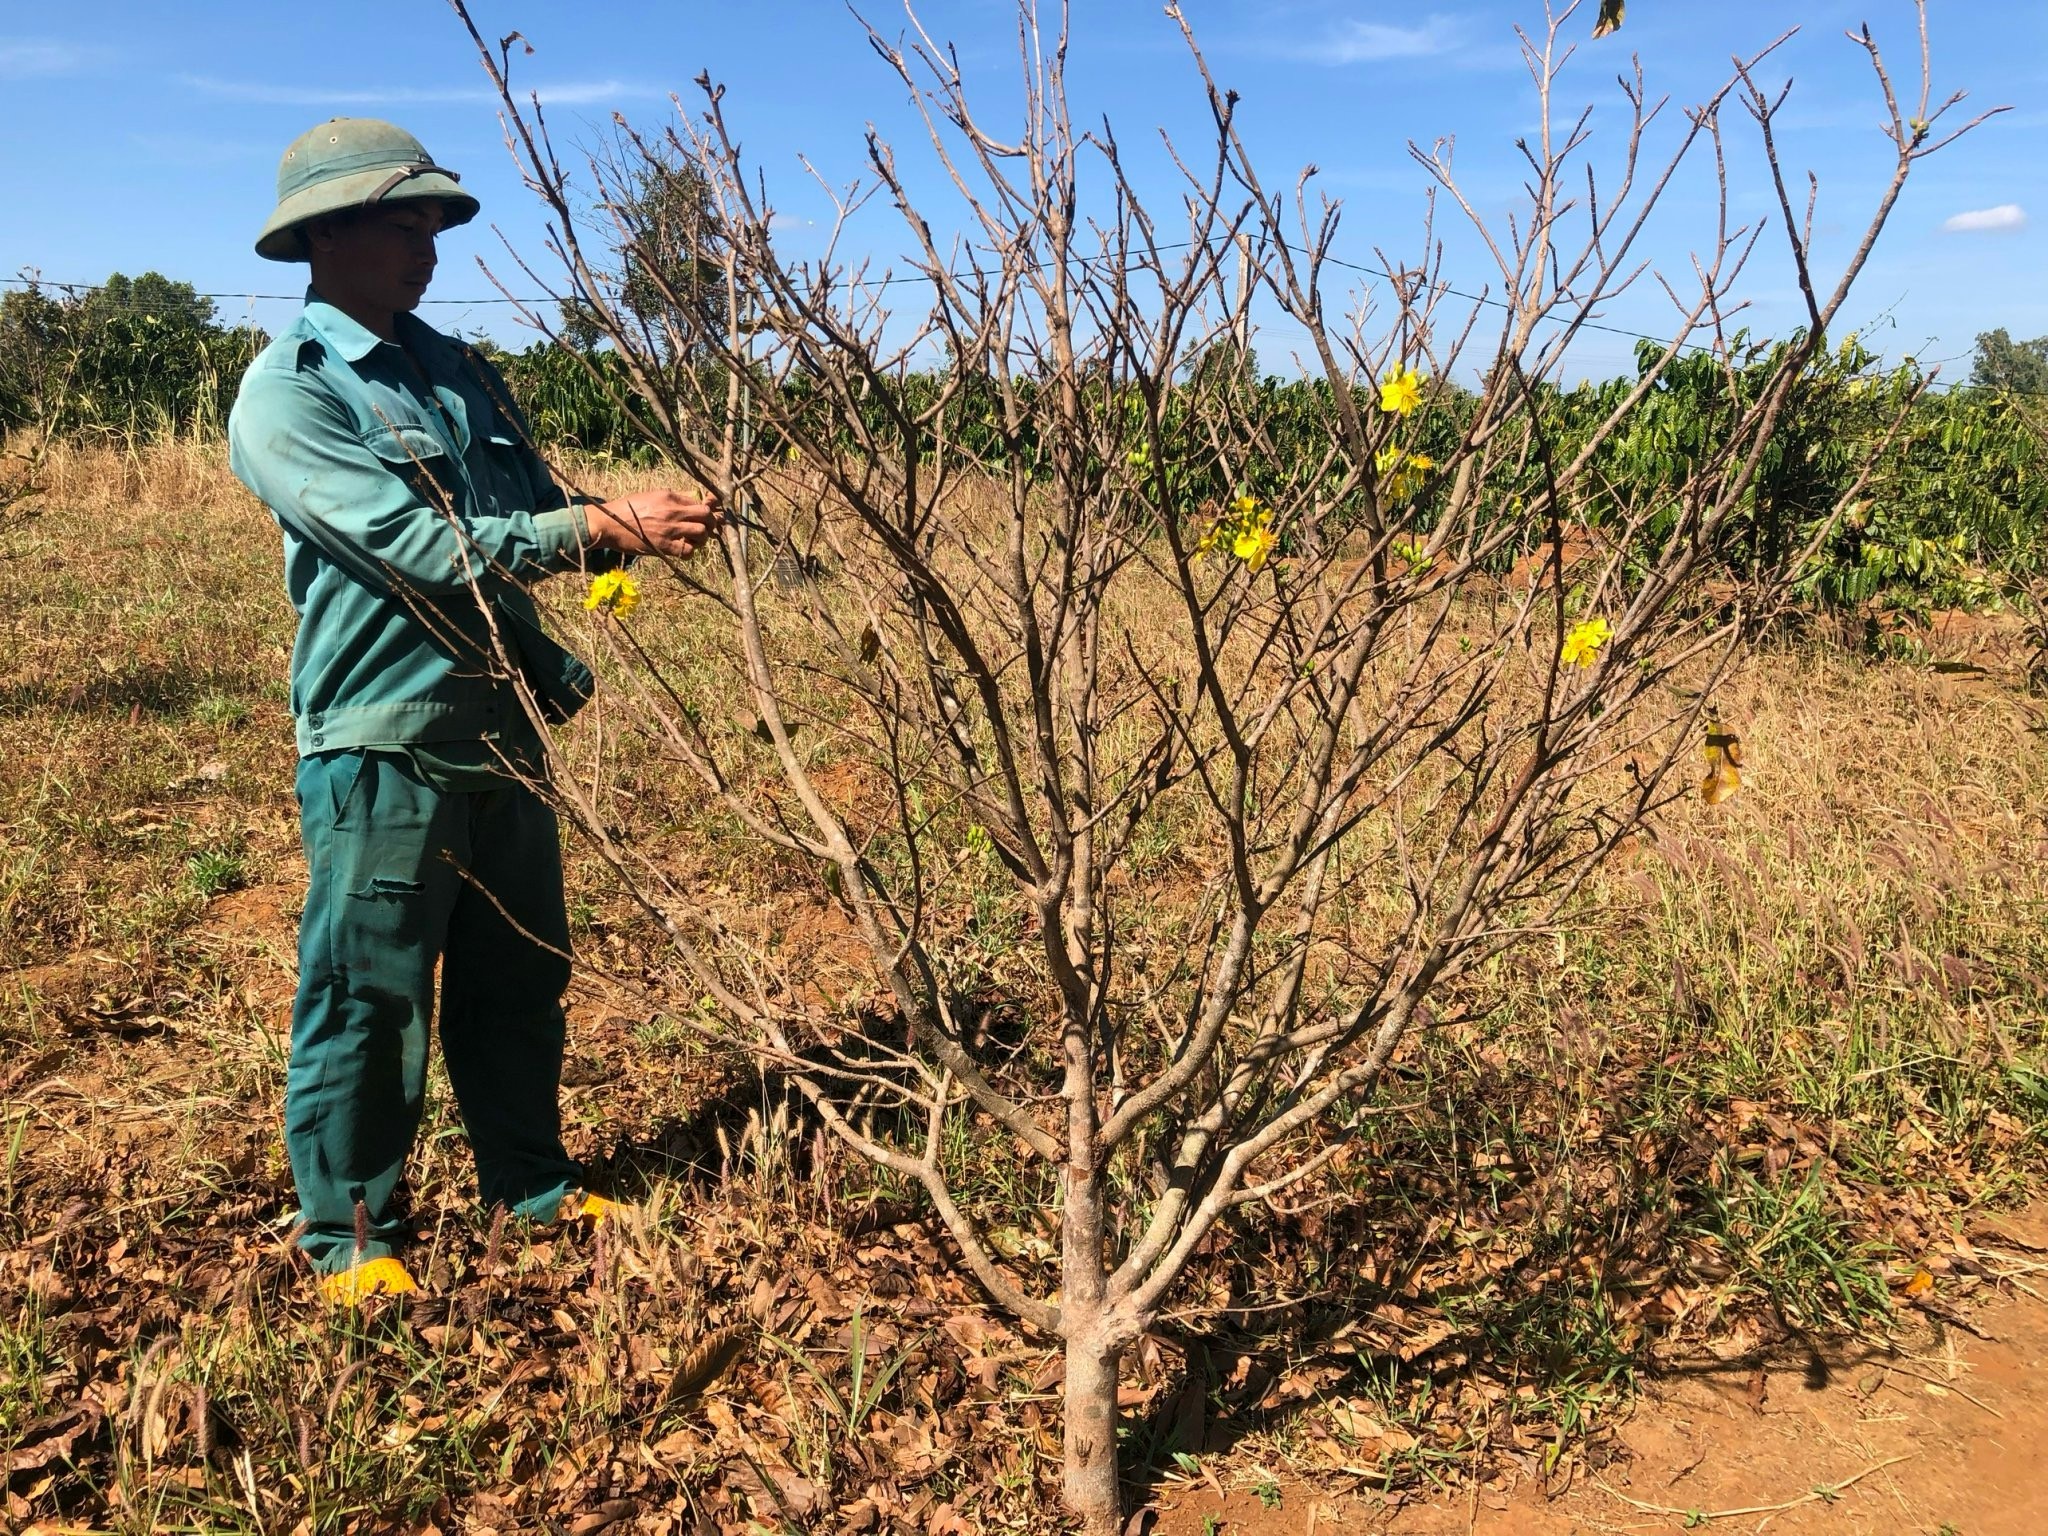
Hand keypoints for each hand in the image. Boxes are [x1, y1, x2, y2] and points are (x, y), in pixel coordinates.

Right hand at [588, 489, 721, 559]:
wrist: (609, 523)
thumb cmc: (627, 509)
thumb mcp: (650, 495)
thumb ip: (672, 498)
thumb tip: (691, 500)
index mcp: (669, 496)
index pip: (700, 501)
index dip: (708, 509)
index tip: (709, 514)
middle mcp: (672, 511)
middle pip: (706, 515)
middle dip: (711, 522)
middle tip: (706, 528)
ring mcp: (669, 529)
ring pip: (702, 533)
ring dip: (702, 538)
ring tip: (695, 540)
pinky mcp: (663, 546)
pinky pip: (688, 551)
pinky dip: (690, 551)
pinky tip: (684, 549)